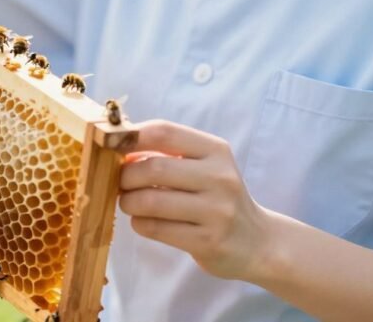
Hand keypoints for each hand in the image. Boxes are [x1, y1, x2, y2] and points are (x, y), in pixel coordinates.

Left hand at [119, 120, 276, 280]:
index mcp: (216, 150)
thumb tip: (118, 148)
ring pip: (150, 201)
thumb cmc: (217, 197)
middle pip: (153, 168)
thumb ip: (166, 154)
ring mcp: (216, 211)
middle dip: (125, 176)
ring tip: (129, 203)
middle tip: (121, 183)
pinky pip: (155, 228)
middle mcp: (219, 177)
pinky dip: (139, 223)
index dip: (132, 137)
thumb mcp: (203, 166)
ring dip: (128, 202)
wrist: (256, 241)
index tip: (115, 147)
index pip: (164, 131)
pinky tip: (144, 221)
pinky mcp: (207, 241)